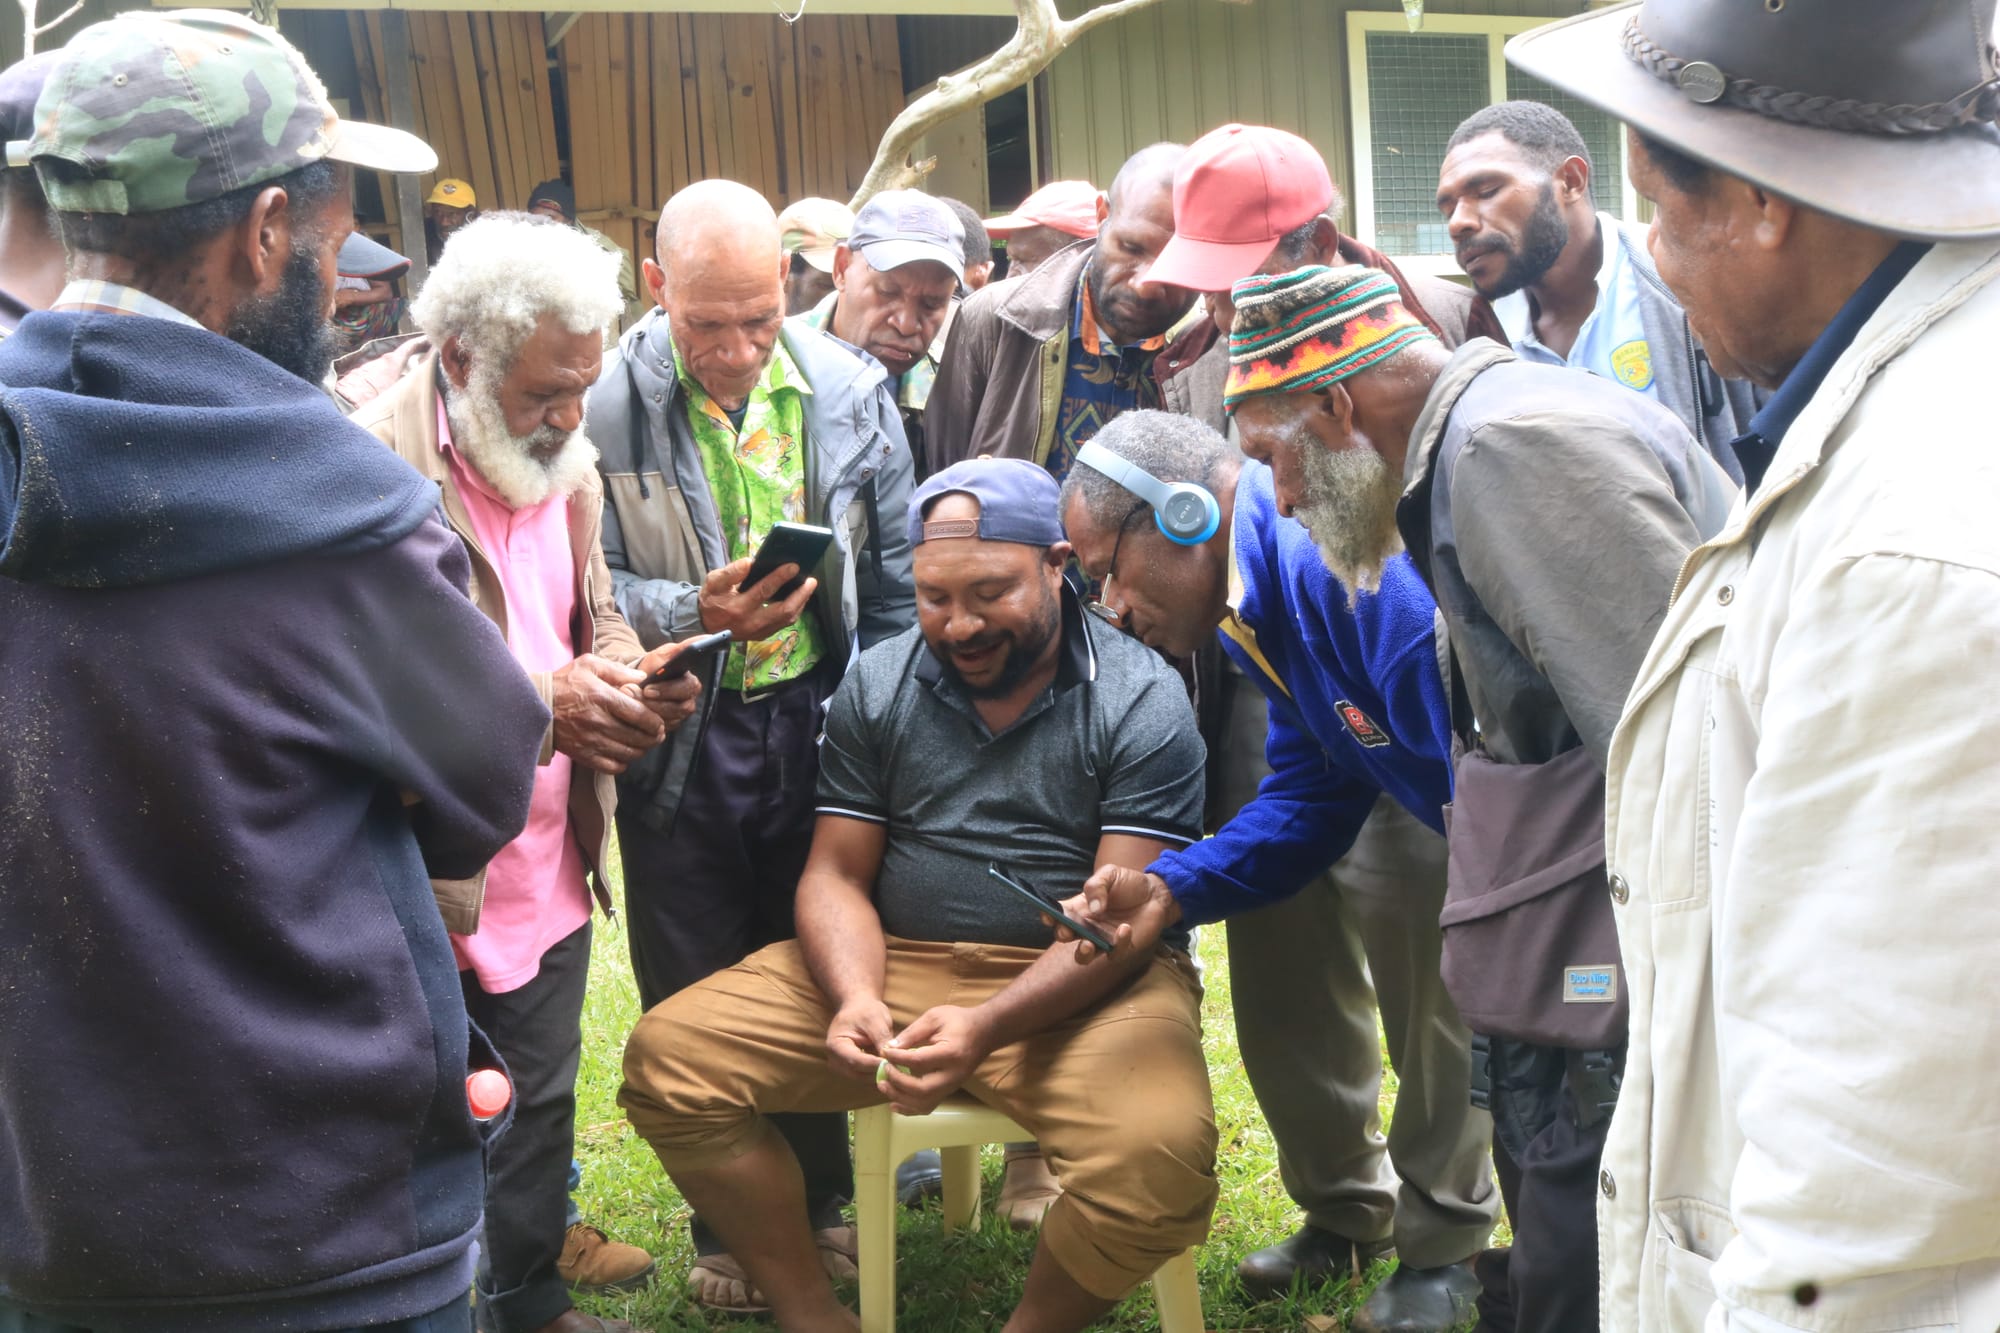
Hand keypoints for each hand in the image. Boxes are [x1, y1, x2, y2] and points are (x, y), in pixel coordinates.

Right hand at [549, 654, 667, 773]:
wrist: (535, 706)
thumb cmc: (564, 683)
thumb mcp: (589, 665)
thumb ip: (618, 670)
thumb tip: (643, 679)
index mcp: (602, 698)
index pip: (640, 715)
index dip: (655, 722)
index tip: (659, 723)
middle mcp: (597, 721)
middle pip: (638, 737)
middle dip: (653, 737)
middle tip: (657, 734)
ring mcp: (590, 741)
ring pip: (628, 754)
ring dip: (641, 750)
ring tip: (643, 743)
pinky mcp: (583, 755)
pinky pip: (612, 767)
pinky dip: (623, 763)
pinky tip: (624, 753)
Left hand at [625, 642, 703, 732]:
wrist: (639, 683)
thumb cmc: (654, 666)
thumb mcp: (666, 653)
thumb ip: (685, 646)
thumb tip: (708, 637)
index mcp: (691, 684)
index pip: (688, 689)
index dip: (668, 690)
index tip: (649, 688)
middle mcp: (688, 702)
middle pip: (679, 708)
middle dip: (656, 703)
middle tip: (636, 696)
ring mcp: (677, 717)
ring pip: (668, 720)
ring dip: (648, 712)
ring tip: (630, 703)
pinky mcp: (666, 728)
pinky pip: (659, 730)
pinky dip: (644, 723)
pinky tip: (633, 714)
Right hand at [697, 557, 816, 642]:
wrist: (705, 625)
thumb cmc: (711, 599)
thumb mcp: (713, 582)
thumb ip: (731, 572)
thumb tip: (750, 562)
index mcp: (738, 607)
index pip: (764, 591)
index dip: (780, 577)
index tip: (793, 566)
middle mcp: (751, 622)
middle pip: (784, 610)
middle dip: (800, 594)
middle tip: (811, 580)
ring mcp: (759, 631)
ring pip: (788, 619)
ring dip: (801, 602)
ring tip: (808, 587)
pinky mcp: (763, 635)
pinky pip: (784, 624)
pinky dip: (795, 610)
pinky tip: (799, 598)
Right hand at [825, 996, 895, 1082]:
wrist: (858, 1008)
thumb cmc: (865, 1011)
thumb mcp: (875, 1019)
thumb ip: (881, 1038)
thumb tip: (891, 1058)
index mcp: (835, 1045)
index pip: (856, 1061)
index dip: (875, 1064)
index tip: (894, 1064)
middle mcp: (835, 1061)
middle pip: (859, 1074)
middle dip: (879, 1073)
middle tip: (901, 1069)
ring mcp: (842, 1069)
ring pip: (864, 1080)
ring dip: (881, 1076)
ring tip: (899, 1068)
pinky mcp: (852, 1072)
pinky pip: (867, 1079)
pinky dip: (880, 1075)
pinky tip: (893, 1069)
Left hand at [876, 1005, 991, 1115]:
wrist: (985, 1032)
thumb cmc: (959, 1021)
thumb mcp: (935, 1017)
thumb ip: (912, 1032)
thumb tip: (890, 1048)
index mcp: (951, 1053)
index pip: (919, 1061)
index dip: (897, 1058)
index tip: (884, 1051)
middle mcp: (953, 1074)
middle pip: (922, 1089)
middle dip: (898, 1083)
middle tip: (883, 1071)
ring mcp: (953, 1086)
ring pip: (925, 1103)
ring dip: (901, 1098)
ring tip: (884, 1087)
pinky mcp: (950, 1090)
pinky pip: (929, 1106)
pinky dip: (910, 1108)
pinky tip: (895, 1104)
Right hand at [1056, 866, 1180, 962]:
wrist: (1156, 894)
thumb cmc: (1129, 884)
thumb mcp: (1110, 874)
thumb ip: (1097, 885)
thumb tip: (1092, 908)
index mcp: (1079, 907)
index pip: (1057, 914)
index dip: (1048, 916)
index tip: (1048, 915)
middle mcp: (1086, 926)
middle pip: (1065, 936)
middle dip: (1062, 934)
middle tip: (1067, 930)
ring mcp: (1102, 940)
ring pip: (1084, 956)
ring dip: (1082, 953)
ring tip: (1087, 944)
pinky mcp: (1121, 948)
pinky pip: (1114, 954)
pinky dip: (1118, 943)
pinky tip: (1125, 928)